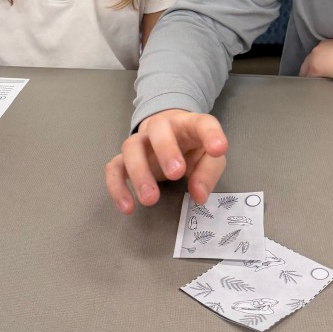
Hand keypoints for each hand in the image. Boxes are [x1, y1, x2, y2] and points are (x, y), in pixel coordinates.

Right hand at [105, 109, 227, 214]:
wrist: (169, 136)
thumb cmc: (192, 147)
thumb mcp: (209, 158)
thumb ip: (208, 173)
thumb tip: (198, 195)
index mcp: (188, 124)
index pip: (202, 123)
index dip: (211, 134)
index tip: (218, 149)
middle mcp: (161, 127)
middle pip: (157, 128)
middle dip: (165, 149)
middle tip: (175, 174)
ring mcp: (140, 141)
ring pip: (131, 146)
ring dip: (139, 172)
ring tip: (151, 199)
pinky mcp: (125, 158)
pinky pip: (114, 168)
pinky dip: (116, 186)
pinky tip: (127, 207)